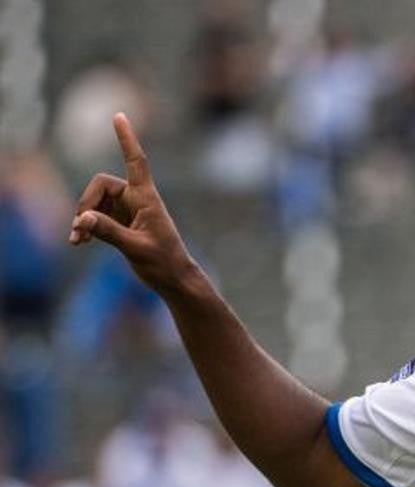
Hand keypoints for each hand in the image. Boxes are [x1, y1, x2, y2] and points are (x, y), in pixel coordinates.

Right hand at [70, 113, 194, 293]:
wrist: (174, 279)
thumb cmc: (163, 263)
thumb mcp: (135, 248)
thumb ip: (109, 232)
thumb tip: (82, 218)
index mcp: (147, 198)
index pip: (136, 162)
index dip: (127, 139)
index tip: (119, 116)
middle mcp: (136, 200)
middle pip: (101, 185)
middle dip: (86, 203)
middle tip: (80, 227)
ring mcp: (127, 211)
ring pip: (95, 202)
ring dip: (83, 218)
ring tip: (77, 240)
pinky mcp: (120, 223)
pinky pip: (95, 217)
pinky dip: (85, 226)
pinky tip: (78, 241)